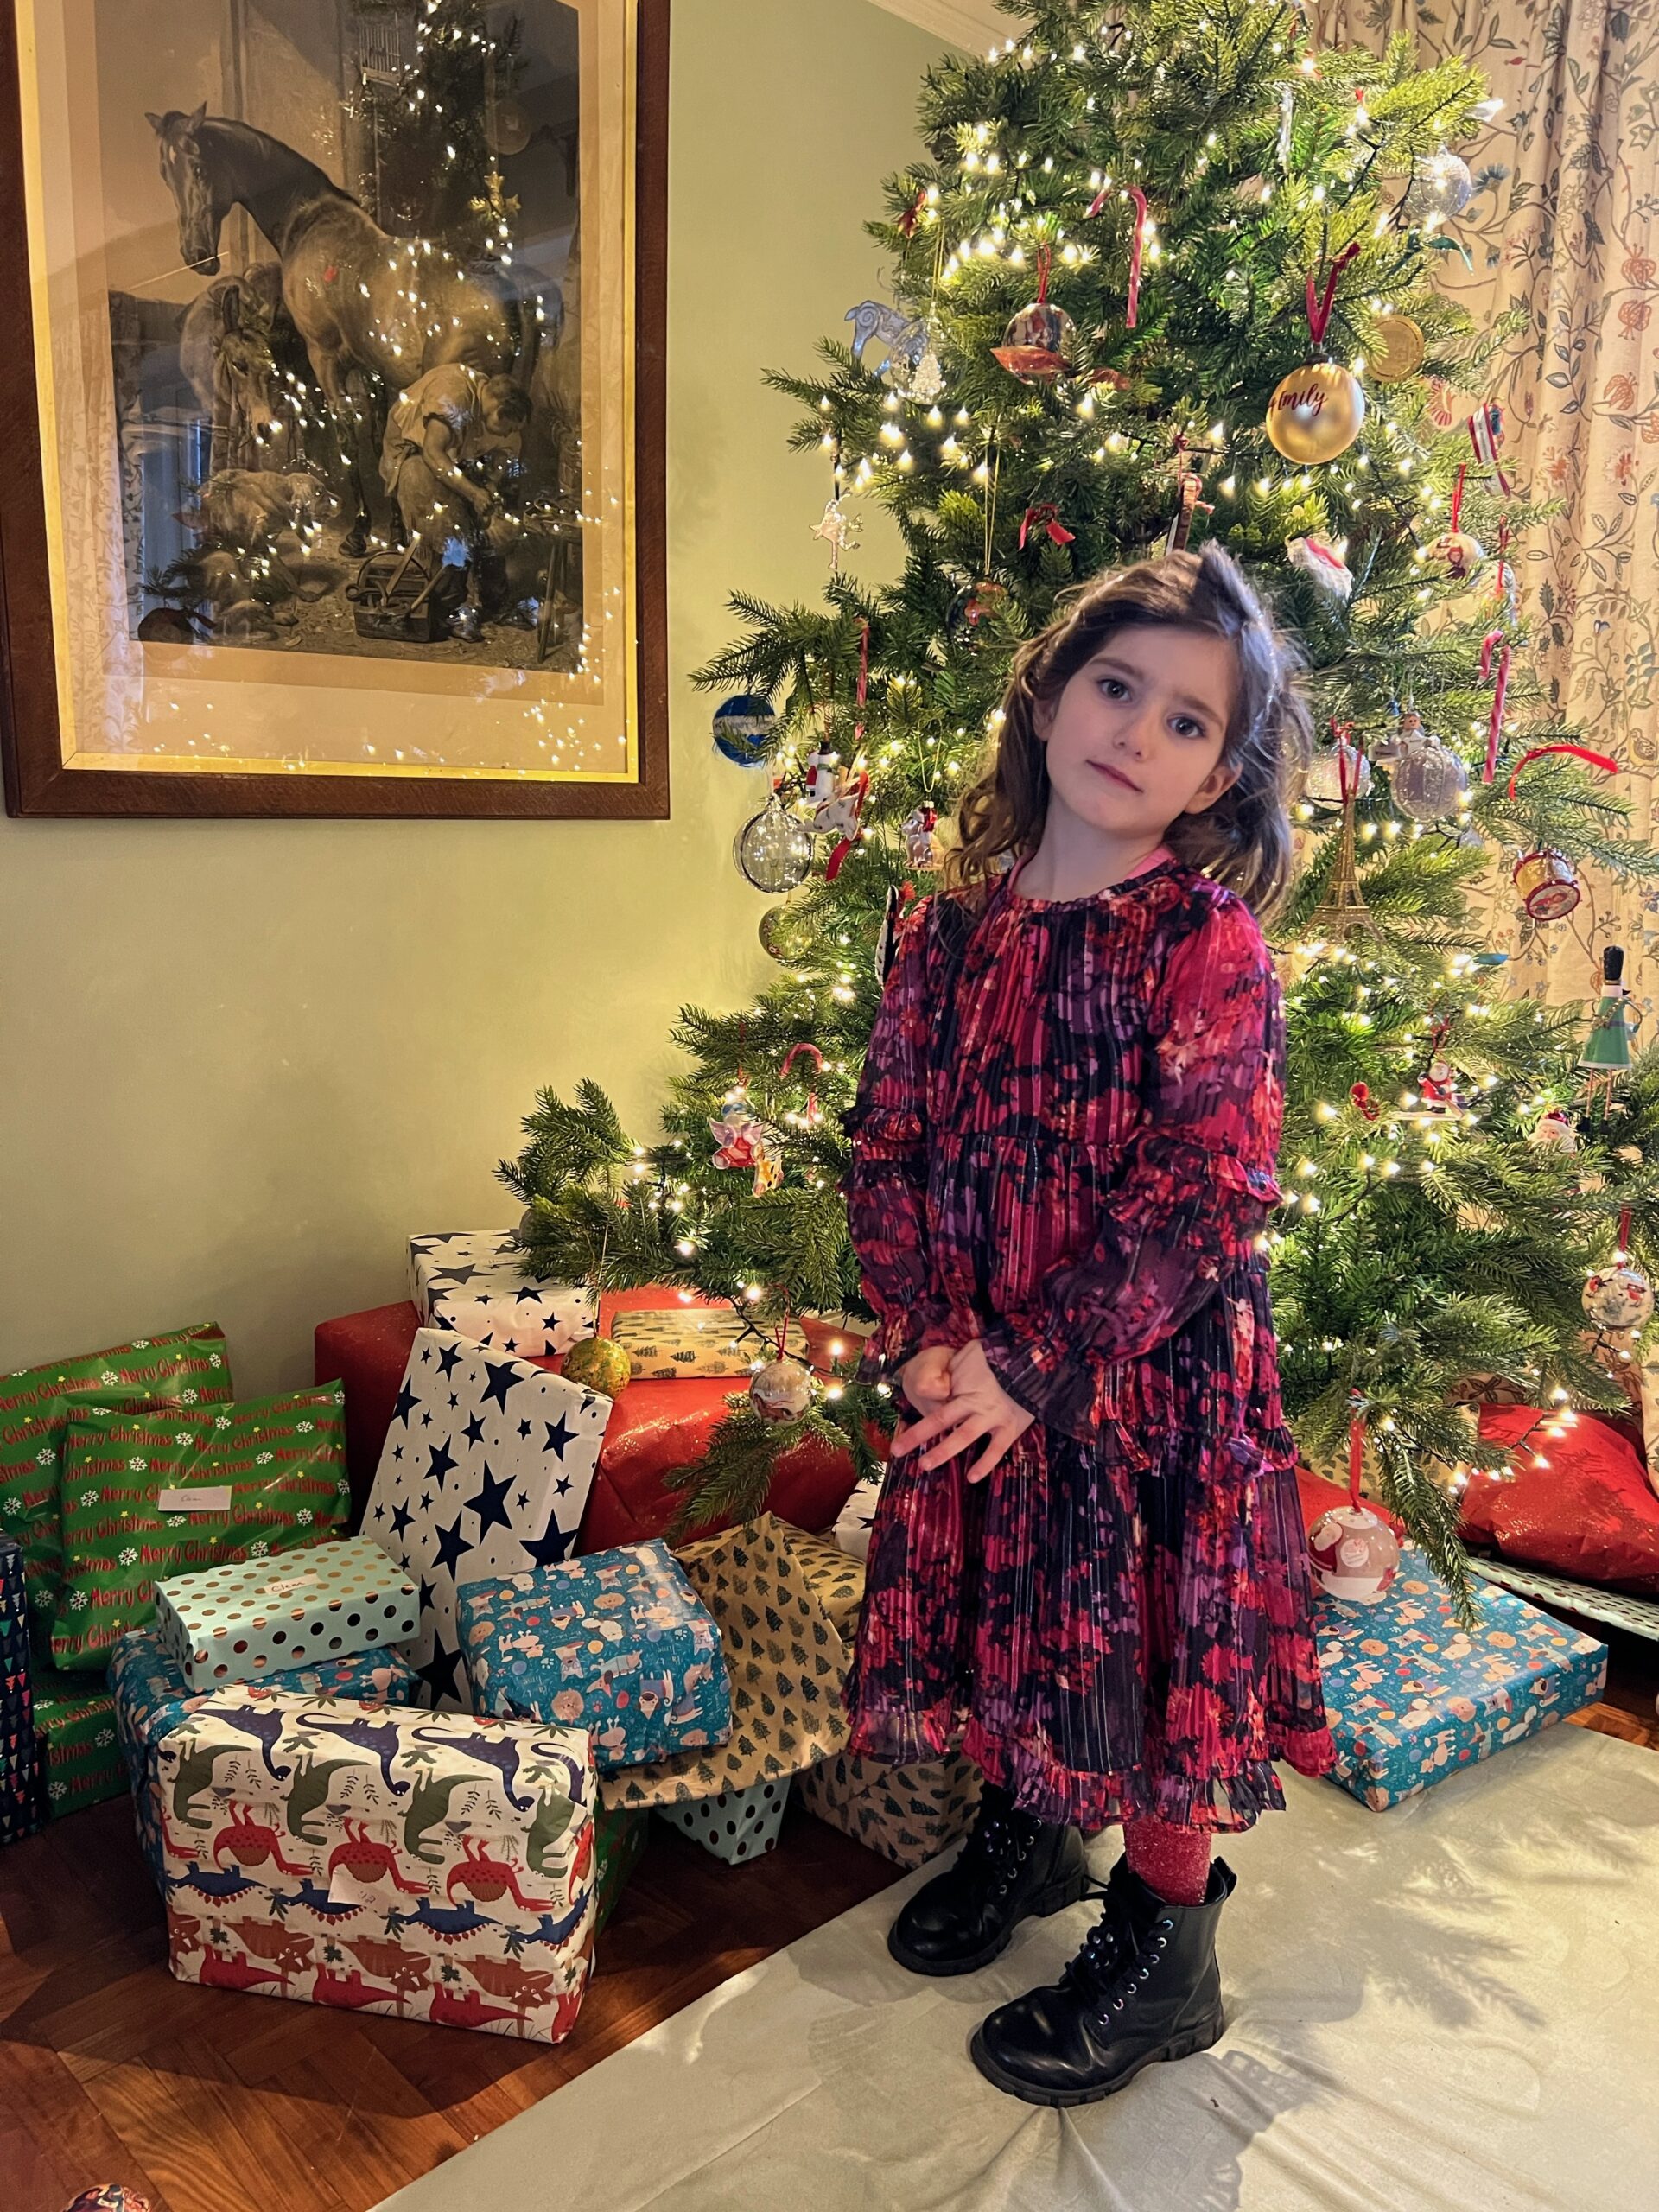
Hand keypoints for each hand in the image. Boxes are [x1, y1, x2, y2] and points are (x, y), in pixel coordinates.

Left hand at [891, 1336, 1032, 1484]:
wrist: (1035, 1360)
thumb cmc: (999, 1357)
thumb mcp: (969, 1356)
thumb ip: (952, 1370)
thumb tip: (935, 1384)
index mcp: (962, 1387)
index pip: (933, 1406)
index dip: (915, 1420)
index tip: (898, 1433)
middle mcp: (974, 1403)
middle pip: (940, 1421)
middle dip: (917, 1436)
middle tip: (896, 1451)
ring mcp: (993, 1416)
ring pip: (964, 1436)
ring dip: (944, 1451)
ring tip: (924, 1465)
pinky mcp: (1012, 1426)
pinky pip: (997, 1449)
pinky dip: (985, 1464)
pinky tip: (972, 1477)